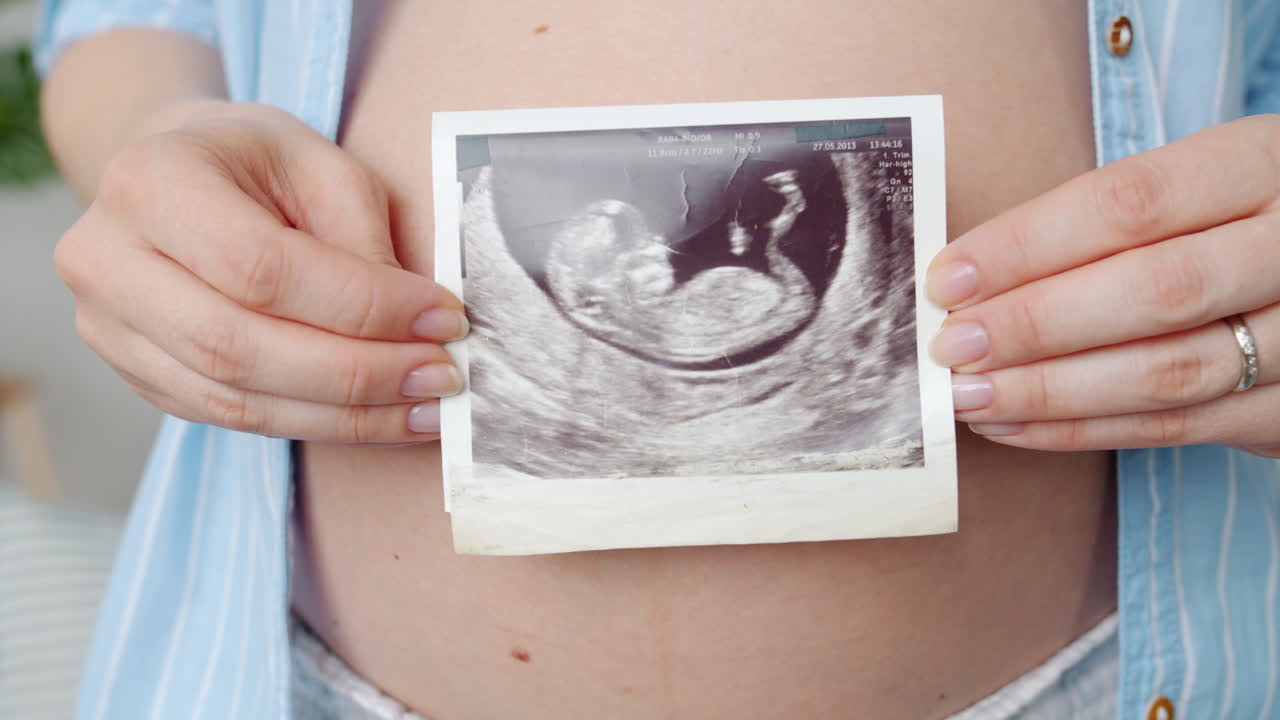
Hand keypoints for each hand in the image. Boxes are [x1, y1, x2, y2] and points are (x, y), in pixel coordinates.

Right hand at [55, 101, 466, 443]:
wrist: (174, 176)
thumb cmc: (254, 162)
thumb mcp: (319, 163)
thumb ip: (361, 239)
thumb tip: (416, 327)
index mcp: (151, 182)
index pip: (262, 268)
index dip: (362, 305)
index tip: (444, 318)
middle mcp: (106, 260)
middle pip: (240, 346)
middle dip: (358, 373)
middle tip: (441, 376)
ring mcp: (108, 329)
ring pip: (236, 400)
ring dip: (346, 415)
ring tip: (426, 408)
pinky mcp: (136, 375)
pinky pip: (231, 419)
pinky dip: (316, 424)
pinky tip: (381, 418)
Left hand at [927, 114, 1279, 456]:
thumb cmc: (1221, 223)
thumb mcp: (1189, 188)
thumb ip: (1096, 225)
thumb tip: (965, 277)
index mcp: (1261, 164)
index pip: (1130, 203)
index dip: (1028, 245)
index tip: (949, 279)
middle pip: (1156, 291)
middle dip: (1036, 325)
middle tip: (952, 347)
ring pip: (1169, 372)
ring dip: (1050, 391)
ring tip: (968, 396)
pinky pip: (1179, 428)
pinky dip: (1083, 431)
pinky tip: (1014, 426)